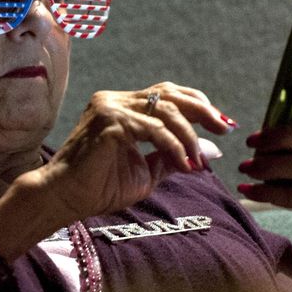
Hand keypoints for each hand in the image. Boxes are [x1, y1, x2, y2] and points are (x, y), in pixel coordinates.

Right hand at [27, 83, 235, 226]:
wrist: (65, 198)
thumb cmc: (99, 188)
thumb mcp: (147, 172)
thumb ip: (175, 157)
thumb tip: (213, 151)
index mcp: (122, 107)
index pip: (166, 94)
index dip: (198, 105)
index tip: (223, 125)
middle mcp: (115, 100)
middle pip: (169, 93)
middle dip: (203, 110)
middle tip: (225, 128)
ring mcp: (110, 107)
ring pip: (165, 111)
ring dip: (189, 136)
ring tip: (197, 161)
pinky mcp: (110, 122)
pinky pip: (154, 130)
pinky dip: (174, 147)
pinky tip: (184, 163)